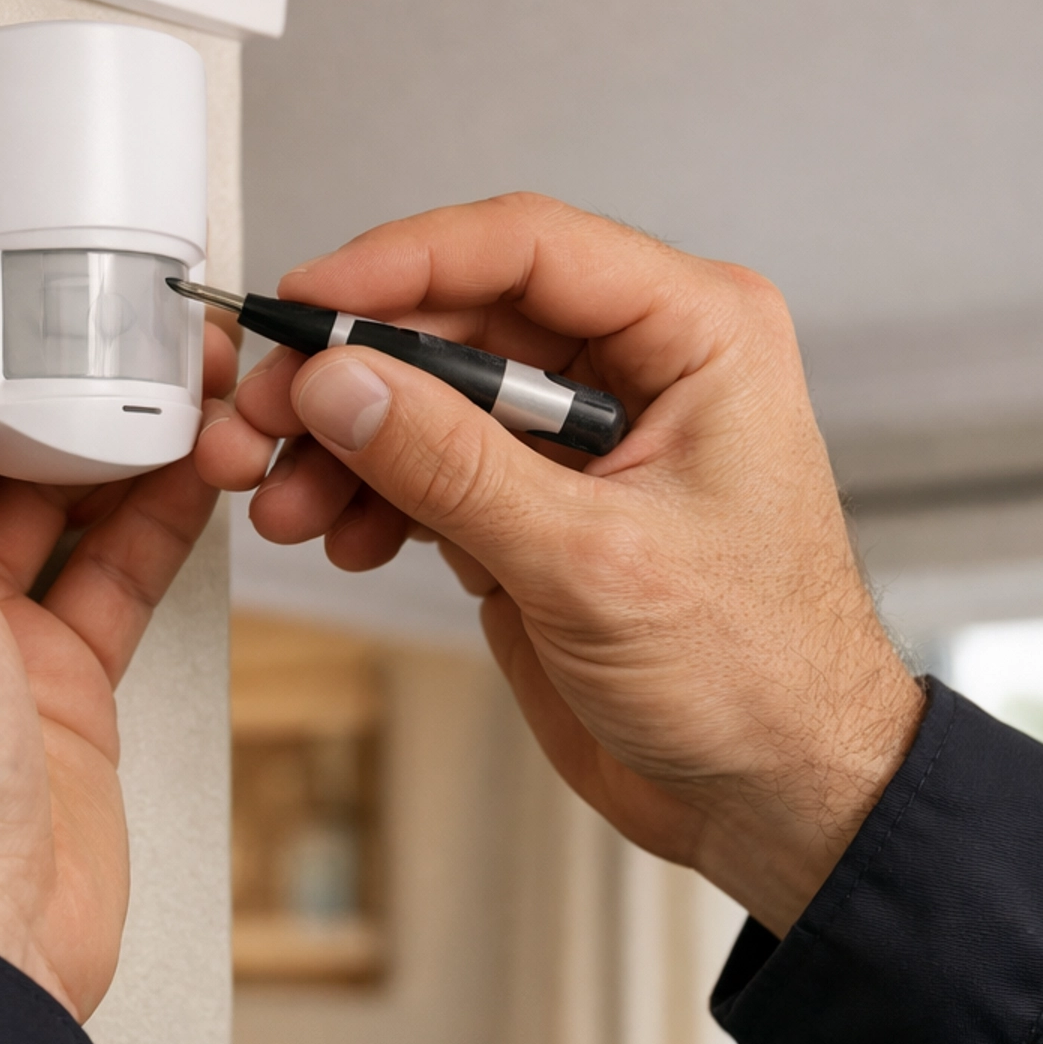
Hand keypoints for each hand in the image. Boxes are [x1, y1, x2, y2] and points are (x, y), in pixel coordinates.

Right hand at [196, 195, 921, 935]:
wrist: (774, 793)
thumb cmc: (758, 675)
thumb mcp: (592, 562)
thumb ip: (455, 467)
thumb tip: (349, 385)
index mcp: (696, 335)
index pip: (526, 249)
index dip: (403, 264)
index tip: (310, 304)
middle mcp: (642, 369)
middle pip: (462, 323)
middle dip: (356, 374)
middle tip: (268, 417)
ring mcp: (587, 440)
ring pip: (435, 400)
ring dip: (351, 447)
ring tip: (289, 499)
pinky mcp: (545, 508)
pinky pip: (437, 471)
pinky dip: (379, 499)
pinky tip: (347, 535)